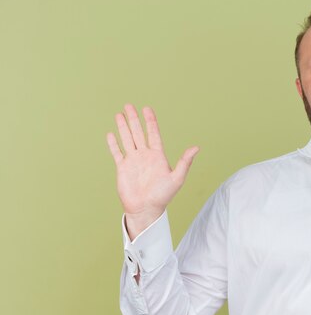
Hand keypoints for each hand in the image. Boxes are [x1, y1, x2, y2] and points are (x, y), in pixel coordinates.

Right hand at [106, 104, 198, 238]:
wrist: (146, 209)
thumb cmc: (163, 196)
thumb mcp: (177, 178)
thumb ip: (184, 162)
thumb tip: (196, 147)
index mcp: (157, 156)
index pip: (153, 133)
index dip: (150, 121)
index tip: (147, 108)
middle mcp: (145, 156)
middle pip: (138, 133)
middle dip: (134, 119)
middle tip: (129, 105)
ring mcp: (133, 161)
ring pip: (127, 139)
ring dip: (123, 127)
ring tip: (120, 114)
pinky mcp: (123, 168)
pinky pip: (117, 153)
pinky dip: (114, 143)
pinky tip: (111, 133)